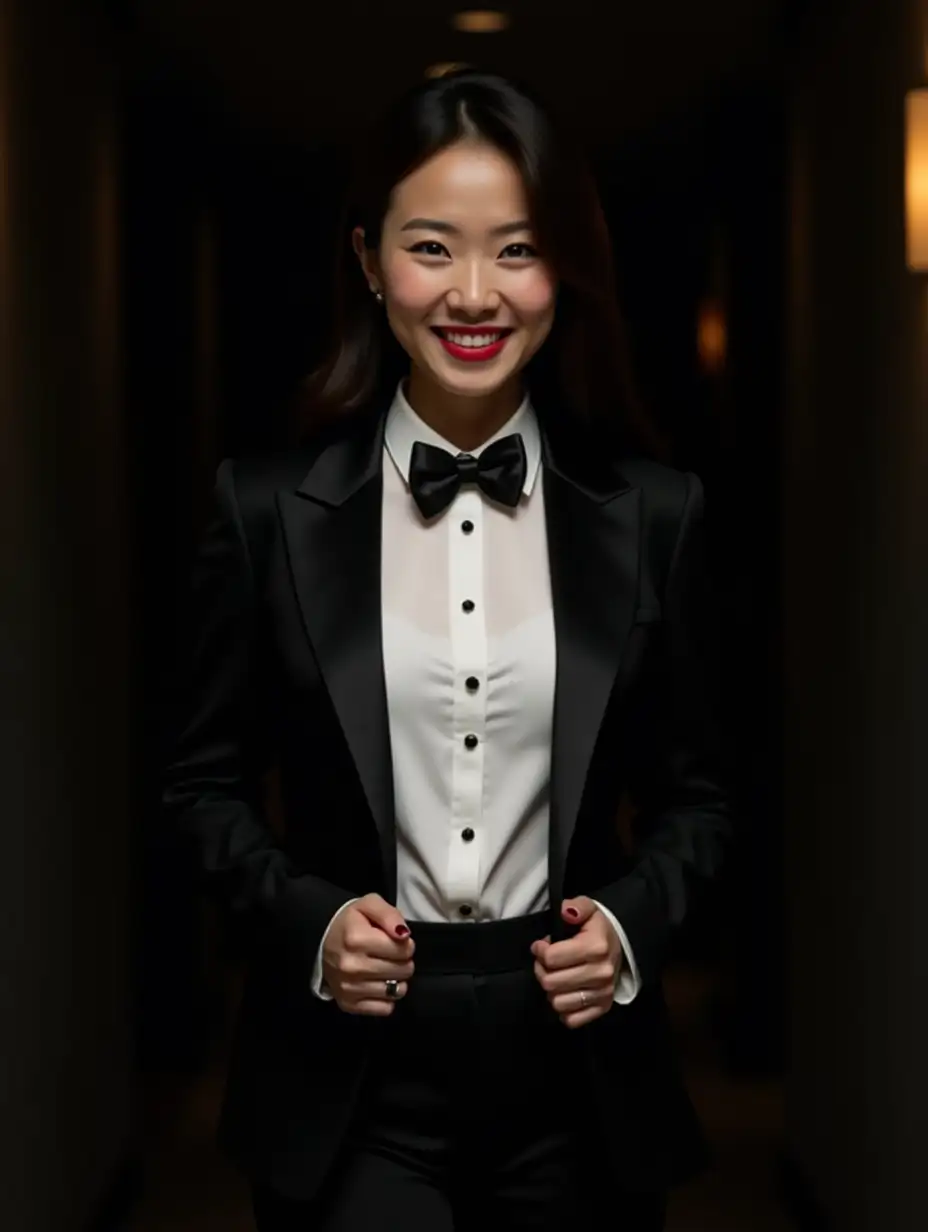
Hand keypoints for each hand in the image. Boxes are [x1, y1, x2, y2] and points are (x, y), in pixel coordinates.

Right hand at [322, 893, 414, 1015]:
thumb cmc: (351, 922)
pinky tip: (378, 984)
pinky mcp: (348, 1004)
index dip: (407, 944)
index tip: (396, 941)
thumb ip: (389, 915)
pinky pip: (386, 1008)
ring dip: (397, 979)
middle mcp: (351, 966)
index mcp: (356, 939)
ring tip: (386, 968)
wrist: (321, 941)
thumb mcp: (369, 905)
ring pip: (397, 991)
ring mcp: (349, 988)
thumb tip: (404, 935)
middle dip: (404, 961)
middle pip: (403, 971)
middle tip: (391, 954)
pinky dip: (387, 997)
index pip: (404, 949)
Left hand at [530, 897, 623, 1028]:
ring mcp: (603, 993)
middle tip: (546, 963)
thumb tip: (566, 911)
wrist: (621, 946)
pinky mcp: (603, 1008)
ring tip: (556, 977)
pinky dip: (564, 1009)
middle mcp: (601, 973)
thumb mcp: (588, 908)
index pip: (551, 958)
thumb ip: (576, 906)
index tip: (542, 945)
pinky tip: (565, 993)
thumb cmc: (597, 928)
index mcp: (596, 947)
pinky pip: (572, 1020)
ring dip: (551, 991)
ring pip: (558, 1003)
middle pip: (551, 983)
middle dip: (542, 971)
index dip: (540, 950)